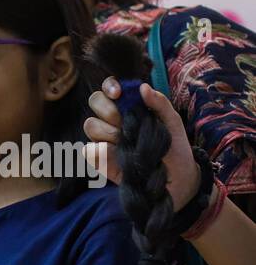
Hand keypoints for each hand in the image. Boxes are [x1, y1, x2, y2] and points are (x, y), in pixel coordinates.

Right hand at [83, 78, 199, 208]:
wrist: (176, 178)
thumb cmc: (174, 148)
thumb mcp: (172, 122)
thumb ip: (159, 103)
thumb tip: (143, 87)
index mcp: (129, 107)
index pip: (110, 88)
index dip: (110, 86)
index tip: (119, 94)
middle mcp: (113, 120)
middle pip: (94, 102)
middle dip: (108, 109)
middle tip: (124, 121)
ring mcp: (105, 140)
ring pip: (91, 125)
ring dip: (108, 131)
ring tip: (126, 141)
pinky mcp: (100, 160)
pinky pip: (89, 150)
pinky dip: (101, 151)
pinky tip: (117, 154)